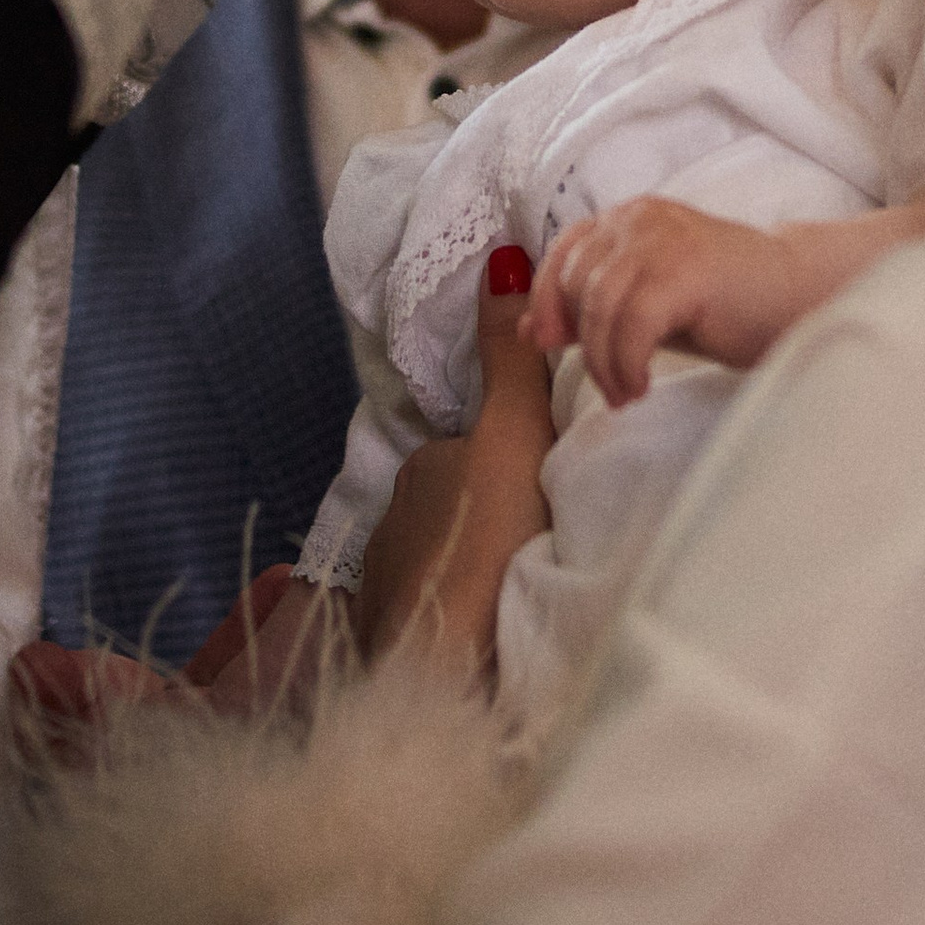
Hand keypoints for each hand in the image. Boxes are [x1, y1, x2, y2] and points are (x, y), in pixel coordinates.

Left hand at [356, 252, 552, 675]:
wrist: (445, 668)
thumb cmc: (486, 543)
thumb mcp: (514, 439)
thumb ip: (513, 361)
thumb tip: (501, 256)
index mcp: (422, 472)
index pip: (465, 453)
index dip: (502, 461)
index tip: (538, 484)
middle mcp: (392, 522)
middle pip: (452, 508)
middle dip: (484, 517)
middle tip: (537, 536)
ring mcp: (386, 586)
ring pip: (439, 562)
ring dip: (469, 569)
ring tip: (516, 588)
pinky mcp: (390, 643)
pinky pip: (430, 614)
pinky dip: (454, 615)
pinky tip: (487, 633)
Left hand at [528, 199, 828, 404]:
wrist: (802, 299)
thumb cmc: (727, 304)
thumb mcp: (648, 305)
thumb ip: (593, 311)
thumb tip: (528, 330)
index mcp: (629, 218)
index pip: (564, 253)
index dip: (548, 301)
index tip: (551, 345)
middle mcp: (641, 218)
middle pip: (576, 283)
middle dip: (582, 342)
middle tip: (609, 384)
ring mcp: (664, 238)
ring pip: (599, 306)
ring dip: (605, 362)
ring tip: (626, 392)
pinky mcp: (686, 269)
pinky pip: (631, 323)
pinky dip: (626, 363)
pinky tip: (642, 386)